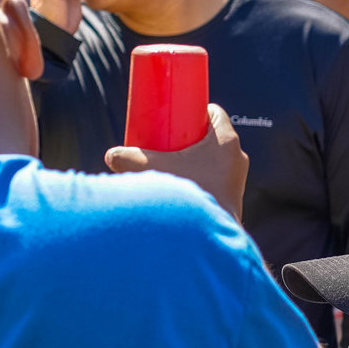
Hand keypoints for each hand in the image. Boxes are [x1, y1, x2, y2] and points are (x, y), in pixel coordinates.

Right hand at [105, 105, 248, 220]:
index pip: (214, 113)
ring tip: (171, 168)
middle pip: (212, 138)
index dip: (195, 112)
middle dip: (190, 139)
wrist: (208, 235)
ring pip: (214, 161)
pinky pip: (216, 181)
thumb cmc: (186, 195)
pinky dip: (201, 180)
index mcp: (226, 141)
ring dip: (195, 161)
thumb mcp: (152, 170)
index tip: (176, 118)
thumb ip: (127, 159)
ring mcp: (236, 180)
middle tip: (167, 144)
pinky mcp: (232, 200)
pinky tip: (182, 188)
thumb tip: (111, 156)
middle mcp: (237, 158)